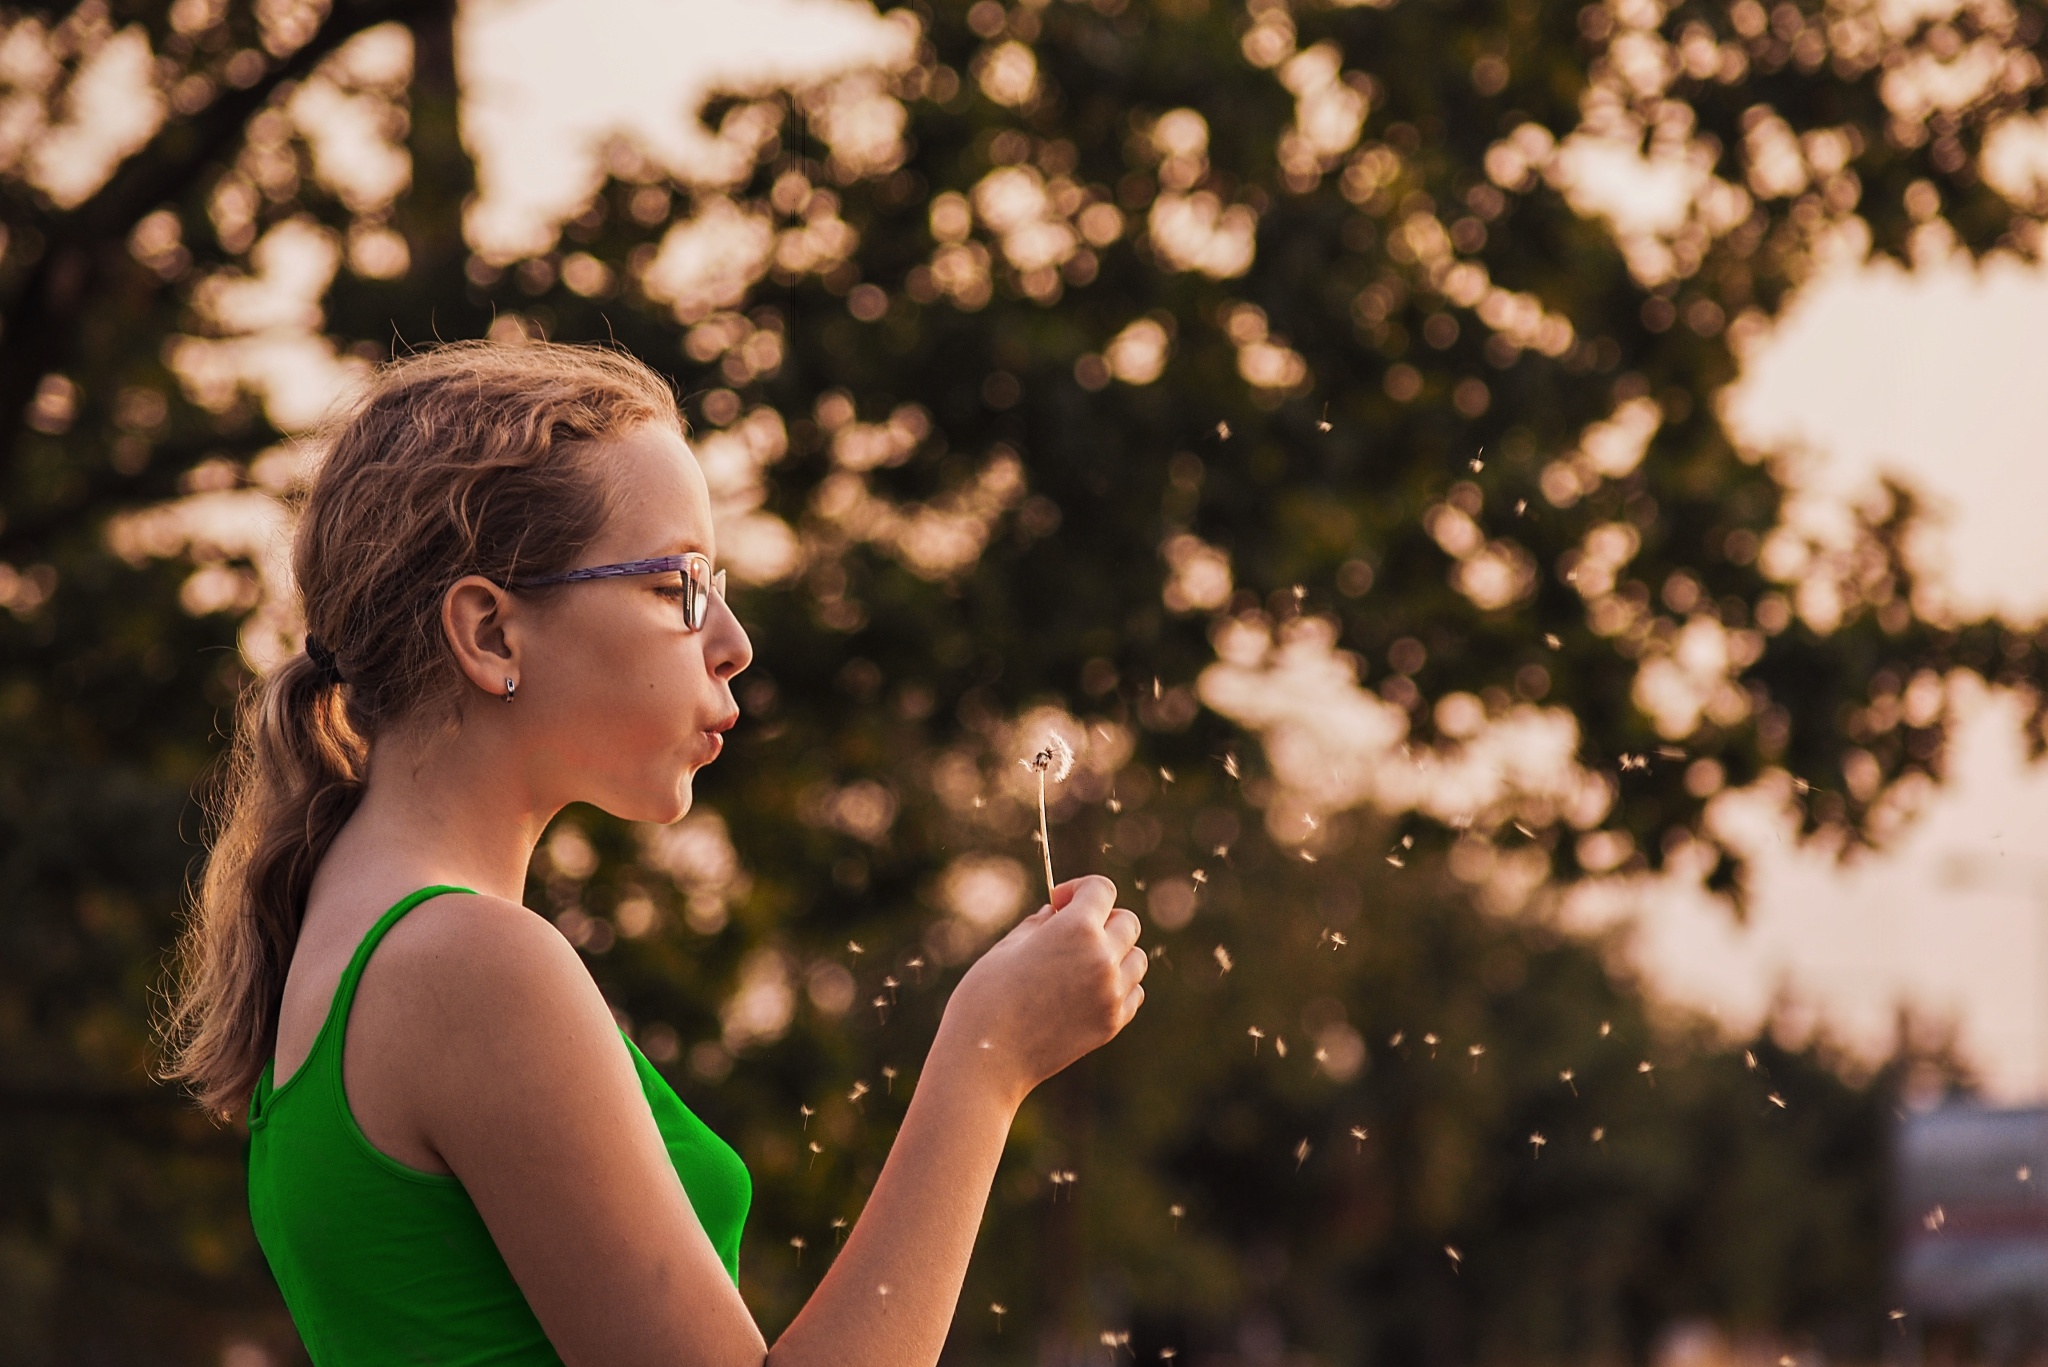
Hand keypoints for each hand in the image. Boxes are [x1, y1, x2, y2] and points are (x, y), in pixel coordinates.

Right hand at [935, 875, 1146, 1106]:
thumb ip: (1040, 924)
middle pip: (1127, 922)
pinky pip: (1133, 992)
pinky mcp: (1112, 1023)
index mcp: (1076, 929)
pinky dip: (1118, 984)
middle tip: (1069, 933)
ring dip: (1115, 952)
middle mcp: (1103, 958)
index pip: (1102, 889)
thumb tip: (1056, 912)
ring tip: (1078, 964)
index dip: (1079, 889)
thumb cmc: (986, 997)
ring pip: (1136, 958)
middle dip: (1102, 919)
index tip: (1058, 903)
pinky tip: (1086, 990)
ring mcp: (1112, 993)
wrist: (987, 1059)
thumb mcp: (1008, 947)